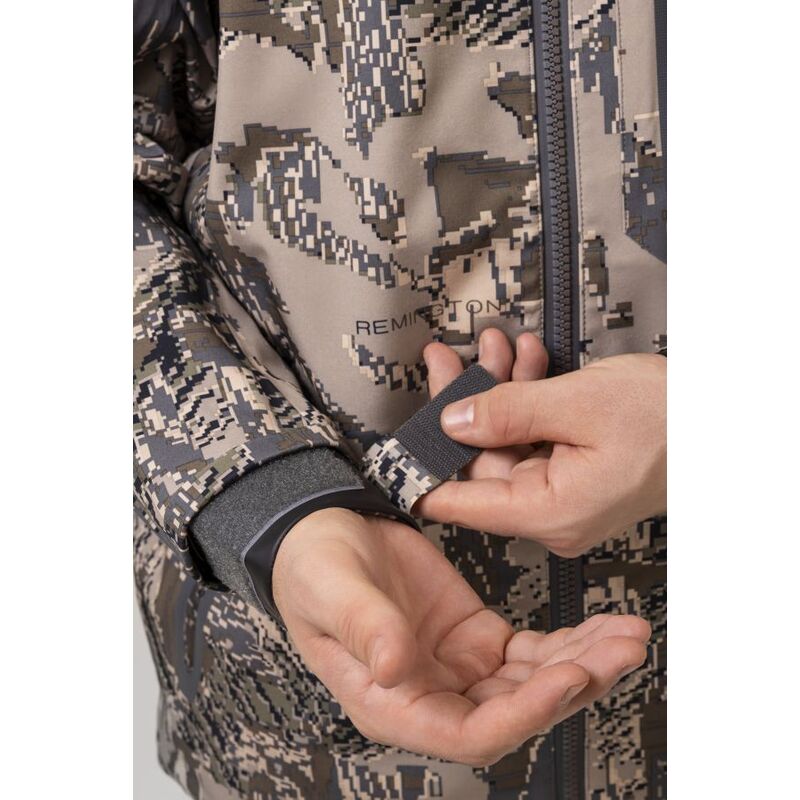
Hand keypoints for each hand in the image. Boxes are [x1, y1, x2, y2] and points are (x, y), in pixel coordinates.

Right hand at [273, 507, 649, 765]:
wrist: (324, 530)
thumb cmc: (313, 567)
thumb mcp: (331, 591)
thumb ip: (365, 628)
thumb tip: (397, 669)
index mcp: (392, 701)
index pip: (469, 733)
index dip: (523, 714)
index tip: (566, 678)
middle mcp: (433, 694)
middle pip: (517, 711)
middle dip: (574, 686)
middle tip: (619, 651)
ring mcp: (459, 667)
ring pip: (534, 682)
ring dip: (583, 662)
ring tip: (625, 635)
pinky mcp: (477, 636)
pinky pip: (532, 651)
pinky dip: (569, 640)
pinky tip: (598, 625)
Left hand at [415, 330, 665, 556]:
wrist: (727, 416)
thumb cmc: (671, 418)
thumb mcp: (578, 403)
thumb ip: (506, 411)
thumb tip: (452, 421)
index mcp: (551, 510)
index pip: (464, 503)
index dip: (423, 474)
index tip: (390, 457)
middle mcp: (555, 513)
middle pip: (483, 461)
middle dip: (466, 402)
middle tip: (445, 360)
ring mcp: (566, 495)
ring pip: (508, 442)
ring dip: (499, 391)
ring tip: (490, 347)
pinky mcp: (577, 474)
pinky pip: (536, 439)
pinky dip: (527, 400)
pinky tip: (523, 363)